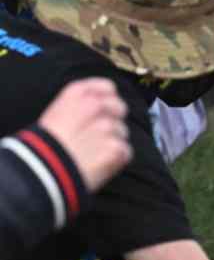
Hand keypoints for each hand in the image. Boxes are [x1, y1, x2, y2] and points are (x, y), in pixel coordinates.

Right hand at [38, 78, 131, 192]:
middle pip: (120, 109)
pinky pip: (125, 153)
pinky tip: (98, 165)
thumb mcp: (54, 114)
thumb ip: (79, 107)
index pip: (108, 87)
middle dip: (112, 121)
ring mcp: (108, 126)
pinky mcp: (116, 147)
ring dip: (112, 143)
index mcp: (77, 93)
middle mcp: (95, 105)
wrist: (41, 172)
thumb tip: (98, 110)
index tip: (103, 111)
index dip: (108, 100)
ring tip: (90, 154)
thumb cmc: (41, 147)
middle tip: (96, 136)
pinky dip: (116, 160)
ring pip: (122, 132)